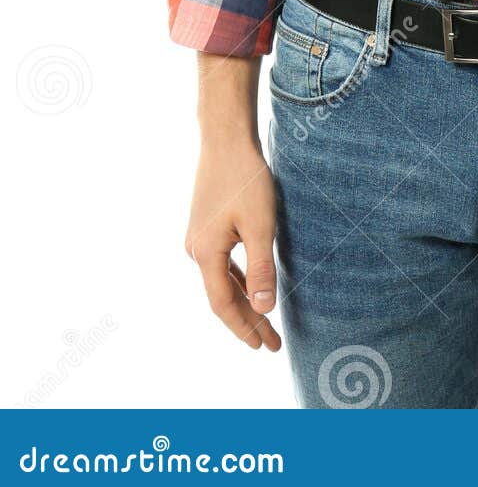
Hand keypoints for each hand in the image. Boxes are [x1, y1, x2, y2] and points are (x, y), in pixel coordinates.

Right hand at [185, 138, 281, 350]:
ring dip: (244, 300)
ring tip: (265, 322)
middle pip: (223, 296)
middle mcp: (196, 250)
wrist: (225, 139)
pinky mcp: (206, 226)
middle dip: (248, 320)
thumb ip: (261, 268)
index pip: (223, 304)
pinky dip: (238, 279)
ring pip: (222, 280)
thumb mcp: (261, 225)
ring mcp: (199, 238)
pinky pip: (222, 263)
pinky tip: (251, 287)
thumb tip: (264, 309)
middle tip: (272, 344)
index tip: (264, 346)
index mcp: (206, 253)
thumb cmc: (246, 179)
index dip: (244, 328)